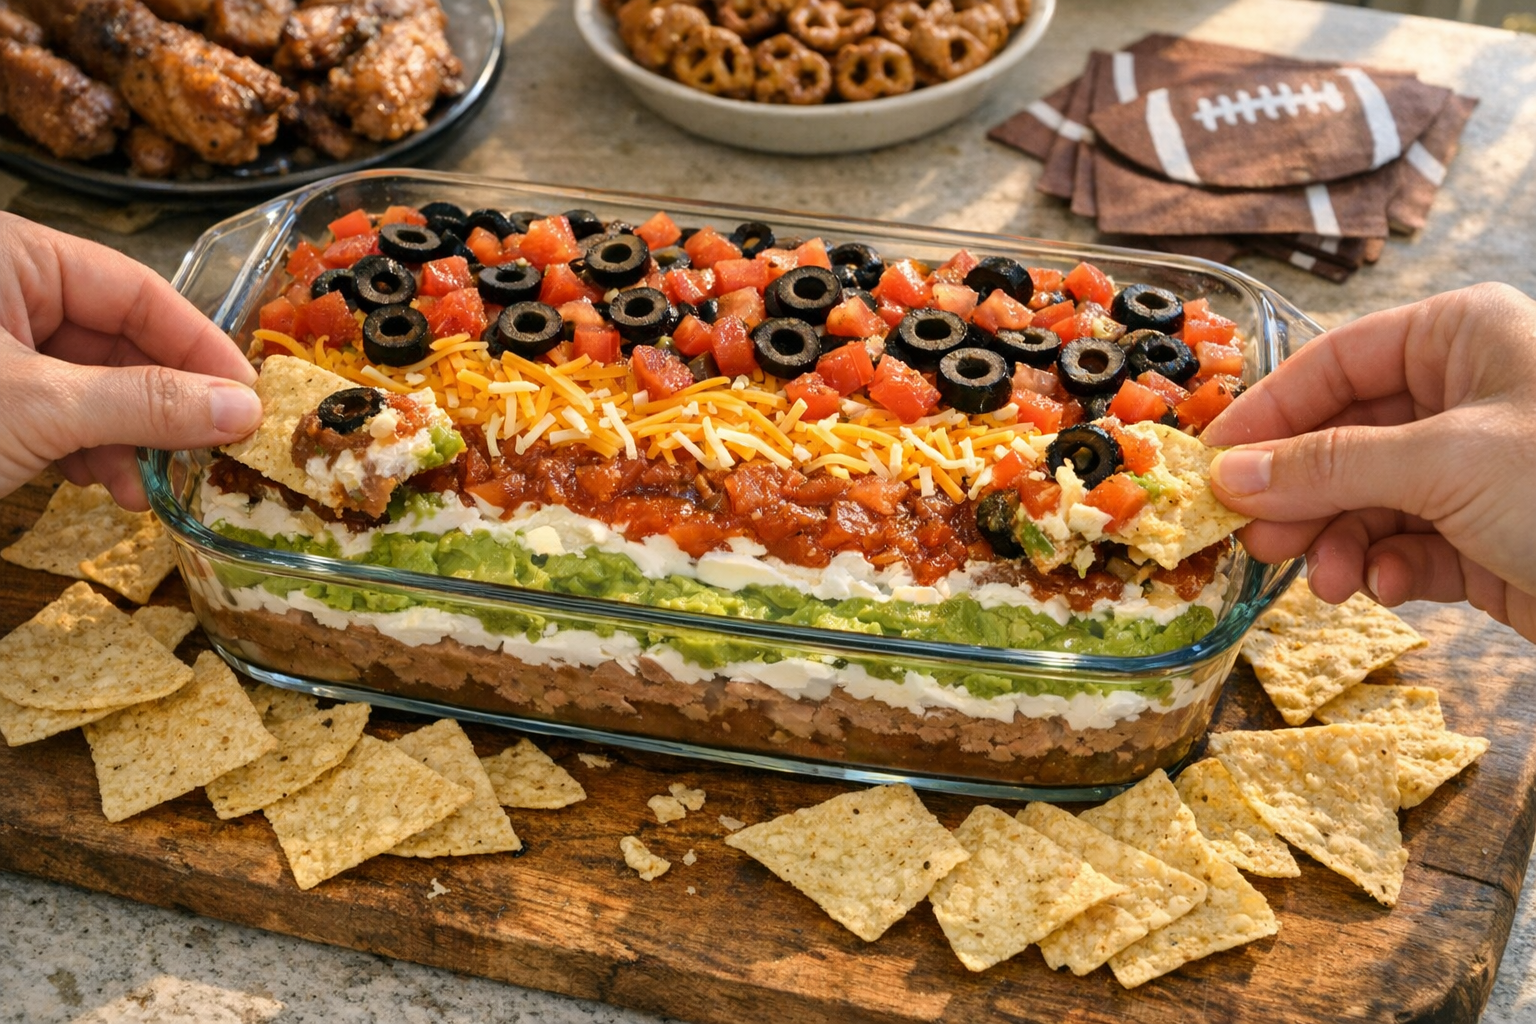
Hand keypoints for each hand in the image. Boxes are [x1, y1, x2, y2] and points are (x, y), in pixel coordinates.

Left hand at [0, 212, 260, 509]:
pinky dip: (88, 451)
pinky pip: (61, 413)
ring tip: (146, 488)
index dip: (198, 346)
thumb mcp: (39, 408)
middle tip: (207, 452)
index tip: (247, 397)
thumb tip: (242, 410)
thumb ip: (144, 404)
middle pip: (120, 341)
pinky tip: (104, 486)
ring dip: (129, 442)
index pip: (136, 291)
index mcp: (15, 258)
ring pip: (95, 385)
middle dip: (161, 408)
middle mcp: (9, 291)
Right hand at [1202, 283, 1535, 641]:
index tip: (1211, 466)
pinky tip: (1383, 587)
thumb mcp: (1444, 461)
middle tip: (1253, 537)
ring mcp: (1478, 468)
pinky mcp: (1488, 535)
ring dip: (1336, 540)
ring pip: (1367, 497)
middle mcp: (1466, 394)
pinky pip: (1407, 543)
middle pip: (1343, 437)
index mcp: (1462, 337)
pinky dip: (1385, 567)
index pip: (1334, 362)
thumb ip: (1327, 467)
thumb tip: (1230, 476)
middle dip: (1299, 492)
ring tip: (1324, 580)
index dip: (1268, 415)